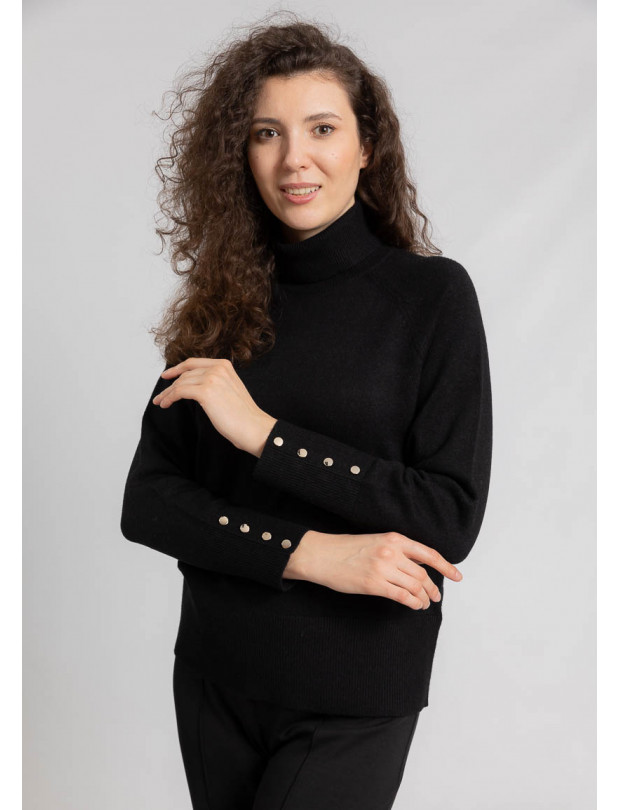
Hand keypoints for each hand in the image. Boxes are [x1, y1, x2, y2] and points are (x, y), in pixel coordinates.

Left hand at [153, 358, 275, 455]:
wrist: (254, 427)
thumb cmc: (243, 416)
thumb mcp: (229, 390)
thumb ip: (214, 383)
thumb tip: (193, 386)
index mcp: (224, 365)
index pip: (194, 363)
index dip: (177, 368)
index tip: (167, 375)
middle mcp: (218, 368)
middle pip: (185, 374)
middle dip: (170, 385)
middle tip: (161, 396)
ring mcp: (212, 378)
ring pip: (181, 383)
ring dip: (167, 393)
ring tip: (161, 402)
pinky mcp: (205, 391)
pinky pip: (179, 392)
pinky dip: (170, 398)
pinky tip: (166, 404)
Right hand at [286, 530, 462, 609]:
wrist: (321, 555)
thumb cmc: (346, 549)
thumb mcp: (376, 542)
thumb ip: (397, 552)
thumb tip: (419, 566)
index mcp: (394, 539)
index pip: (428, 554)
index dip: (446, 567)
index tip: (457, 576)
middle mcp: (391, 552)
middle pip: (423, 574)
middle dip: (433, 589)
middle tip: (436, 597)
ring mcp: (383, 568)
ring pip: (415, 587)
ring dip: (423, 598)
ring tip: (424, 603)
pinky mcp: (374, 584)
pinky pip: (402, 596)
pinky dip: (412, 603)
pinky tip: (414, 606)